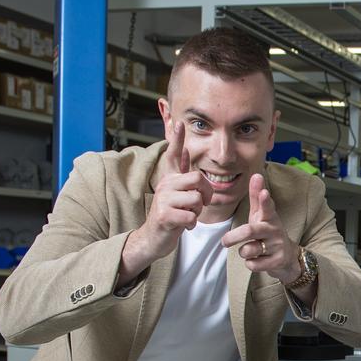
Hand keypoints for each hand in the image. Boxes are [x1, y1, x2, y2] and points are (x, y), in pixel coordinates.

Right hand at [120, 120, 212, 281]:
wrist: (154, 238)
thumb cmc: (171, 215)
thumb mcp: (177, 192)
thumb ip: (181, 173)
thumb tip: (185, 149)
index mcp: (169, 178)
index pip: (173, 155)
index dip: (177, 140)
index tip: (179, 122)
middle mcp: (165, 185)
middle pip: (197, 178)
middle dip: (205, 193)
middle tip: (200, 204)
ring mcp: (163, 200)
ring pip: (196, 199)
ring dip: (198, 211)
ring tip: (188, 215)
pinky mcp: (164, 216)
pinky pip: (191, 216)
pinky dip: (192, 224)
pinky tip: (184, 225)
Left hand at [221, 172, 301, 281]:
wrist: (287, 257)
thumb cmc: (268, 232)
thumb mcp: (262, 214)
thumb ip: (256, 196)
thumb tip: (256, 174)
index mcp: (269, 217)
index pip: (267, 206)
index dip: (264, 200)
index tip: (264, 192)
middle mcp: (274, 230)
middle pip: (250, 231)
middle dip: (234, 236)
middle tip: (223, 241)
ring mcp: (277, 246)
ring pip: (248, 250)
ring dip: (244, 252)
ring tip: (251, 250)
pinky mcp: (276, 262)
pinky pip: (252, 264)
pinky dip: (250, 264)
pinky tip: (258, 260)